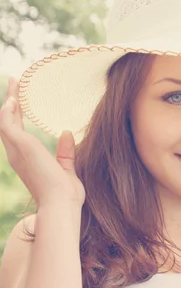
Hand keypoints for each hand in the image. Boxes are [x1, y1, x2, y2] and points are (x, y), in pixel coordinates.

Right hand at [0, 77, 85, 208]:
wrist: (61, 205)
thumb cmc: (65, 195)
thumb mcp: (67, 170)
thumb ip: (66, 153)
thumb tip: (66, 133)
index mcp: (26, 161)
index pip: (17, 134)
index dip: (16, 116)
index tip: (19, 101)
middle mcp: (17, 156)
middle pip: (8, 123)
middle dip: (10, 103)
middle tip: (14, 84)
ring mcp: (17, 152)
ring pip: (6, 120)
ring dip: (9, 100)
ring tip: (14, 82)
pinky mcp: (22, 147)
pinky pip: (8, 123)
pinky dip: (9, 110)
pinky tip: (14, 98)